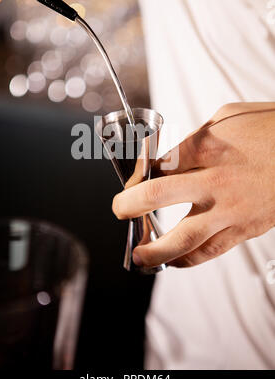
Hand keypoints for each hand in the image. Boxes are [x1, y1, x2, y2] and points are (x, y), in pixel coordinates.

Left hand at [113, 103, 274, 267]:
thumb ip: (195, 138)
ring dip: (154, 250)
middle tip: (119, 210)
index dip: (136, 174)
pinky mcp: (245, 229)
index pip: (156, 164)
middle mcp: (214, 180)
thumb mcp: (228, 117)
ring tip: (138, 256)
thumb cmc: (270, 128)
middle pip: (156, 196)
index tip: (132, 181)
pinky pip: (210, 251)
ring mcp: (230, 209)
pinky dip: (187, 260)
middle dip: (128, 206)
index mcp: (206, 146)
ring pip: (183, 238)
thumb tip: (171, 156)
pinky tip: (174, 262)